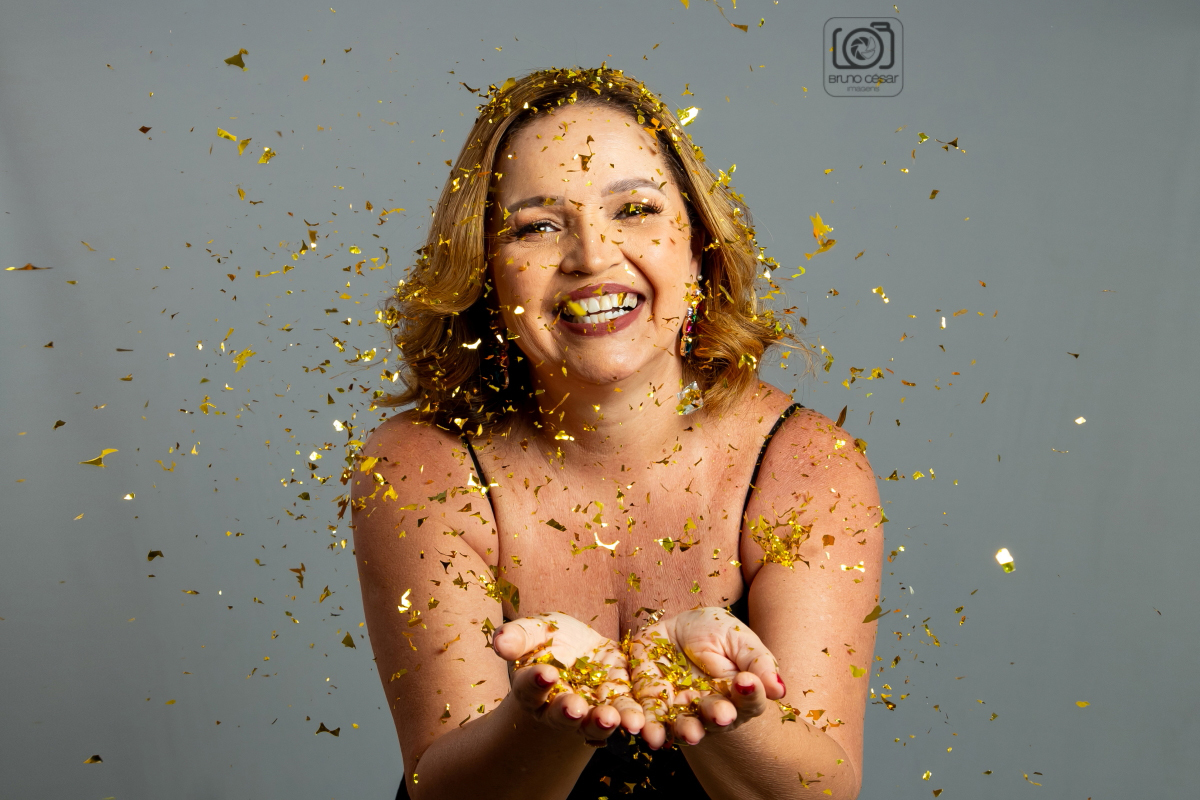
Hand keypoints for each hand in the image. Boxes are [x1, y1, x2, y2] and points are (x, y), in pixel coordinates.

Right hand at [492, 612, 644, 744]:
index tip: (546, 673)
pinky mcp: (616, 707)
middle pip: (560, 713)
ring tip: (611, 719)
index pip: (529, 687)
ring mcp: (589, 711)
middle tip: (575, 708)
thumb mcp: (535, 631)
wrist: (582, 650)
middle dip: (568, 711)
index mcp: (532, 688)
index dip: (536, 682)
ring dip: (602, 722)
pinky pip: (623, 717)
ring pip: (593, 722)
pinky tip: (639, 721)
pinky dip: (631, 719)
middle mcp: (557, 707)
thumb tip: (499, 642)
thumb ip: (518, 636)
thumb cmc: (550, 640)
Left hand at [627, 606, 785, 748]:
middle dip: (717, 717)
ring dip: (685, 731)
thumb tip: (778, 689)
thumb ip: (758, 663)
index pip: (748, 701)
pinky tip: (648, 732)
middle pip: (716, 719)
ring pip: (683, 725)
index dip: (748, 694)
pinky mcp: (650, 701)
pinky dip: (648, 725)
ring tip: (689, 733)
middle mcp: (709, 710)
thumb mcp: (739, 640)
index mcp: (737, 697)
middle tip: (722, 715)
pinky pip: (648, 716)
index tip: (746, 682)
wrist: (679, 627)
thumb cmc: (718, 634)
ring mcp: (680, 709)